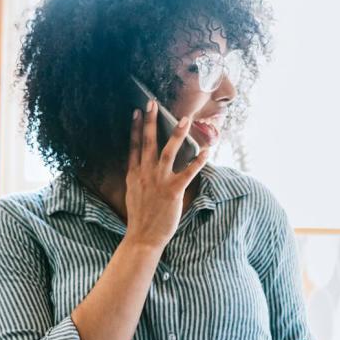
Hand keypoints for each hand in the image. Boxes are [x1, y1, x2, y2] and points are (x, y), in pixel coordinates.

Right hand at [123, 99, 211, 249]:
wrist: (142, 237)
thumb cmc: (140, 217)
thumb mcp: (132, 193)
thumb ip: (137, 176)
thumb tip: (141, 165)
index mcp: (134, 174)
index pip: (134, 146)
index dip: (136, 128)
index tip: (137, 112)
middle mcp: (145, 174)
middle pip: (148, 143)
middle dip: (151, 121)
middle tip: (152, 102)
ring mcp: (159, 182)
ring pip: (168, 152)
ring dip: (177, 135)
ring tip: (184, 119)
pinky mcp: (173, 191)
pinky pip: (188, 172)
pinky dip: (198, 161)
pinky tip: (206, 151)